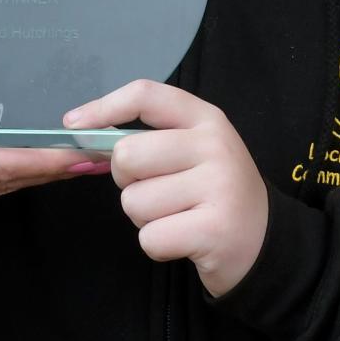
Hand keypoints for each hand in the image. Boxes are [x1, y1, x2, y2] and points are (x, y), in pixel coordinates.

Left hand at [64, 81, 268, 297]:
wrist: (265, 244)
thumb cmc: (215, 194)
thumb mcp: (195, 152)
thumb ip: (151, 139)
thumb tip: (81, 132)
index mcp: (206, 118)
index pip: (146, 95)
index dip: (103, 108)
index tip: (74, 125)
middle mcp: (215, 145)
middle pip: (127, 156)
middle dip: (128, 182)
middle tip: (157, 192)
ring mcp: (218, 187)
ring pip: (134, 202)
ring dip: (145, 219)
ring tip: (178, 217)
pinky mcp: (214, 230)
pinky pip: (150, 238)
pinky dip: (158, 245)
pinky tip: (185, 240)